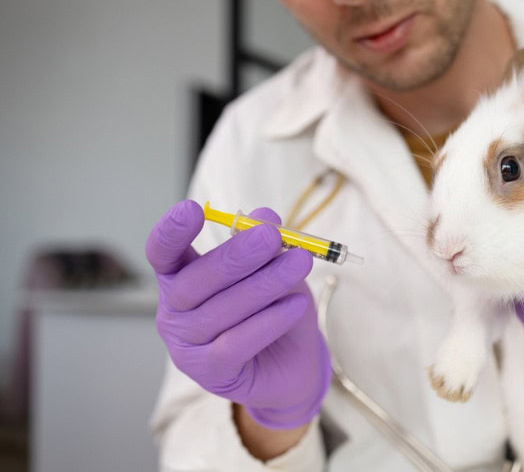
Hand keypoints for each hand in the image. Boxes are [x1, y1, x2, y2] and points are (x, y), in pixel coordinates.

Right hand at [146, 200, 330, 428]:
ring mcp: (187, 347)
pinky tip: (296, 304)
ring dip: (264, 285)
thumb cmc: (273, 309)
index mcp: (180, 279)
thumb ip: (266, 243)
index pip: (163, 254)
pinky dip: (268, 322)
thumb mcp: (274, 269)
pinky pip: (236, 344)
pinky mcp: (210, 373)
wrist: (291, 364)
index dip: (171, 232)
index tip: (192, 210)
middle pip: (193, 281)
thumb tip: (265, 214)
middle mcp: (174, 312)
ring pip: (220, 311)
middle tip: (271, 237)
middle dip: (235, 256)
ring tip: (300, 264)